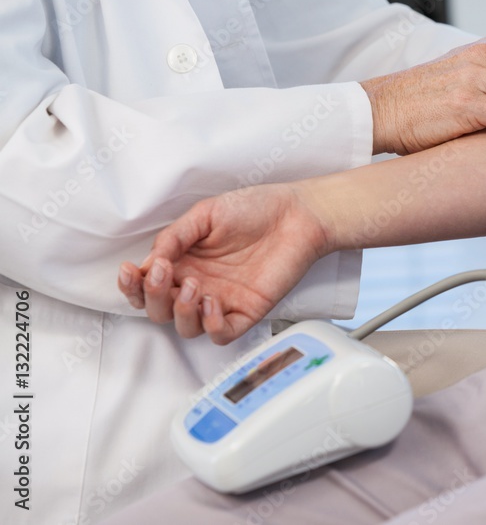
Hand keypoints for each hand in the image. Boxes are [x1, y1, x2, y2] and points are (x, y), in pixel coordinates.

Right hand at [117, 183, 329, 343]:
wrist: (296, 213)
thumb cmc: (254, 209)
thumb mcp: (205, 214)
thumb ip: (174, 237)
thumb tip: (146, 264)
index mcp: (183, 263)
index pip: (146, 287)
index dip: (132, 286)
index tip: (132, 270)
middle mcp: (198, 285)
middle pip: (159, 311)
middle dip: (154, 297)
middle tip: (165, 273)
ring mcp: (222, 301)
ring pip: (186, 328)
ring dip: (180, 311)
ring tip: (195, 284)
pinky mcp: (247, 311)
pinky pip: (221, 334)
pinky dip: (210, 326)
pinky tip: (212, 302)